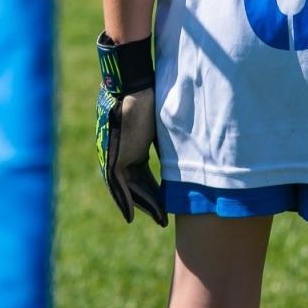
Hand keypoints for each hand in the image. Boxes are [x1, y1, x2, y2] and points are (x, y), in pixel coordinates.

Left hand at [96, 33, 166, 225]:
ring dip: (144, 205)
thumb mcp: (163, 124)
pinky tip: (133, 216)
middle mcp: (124, 153)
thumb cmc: (150, 98)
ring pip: (129, 188)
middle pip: (137, 184)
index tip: (166, 199)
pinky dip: (126, 201)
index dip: (155, 187)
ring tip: (159, 220)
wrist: (134, 87)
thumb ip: (171, 138)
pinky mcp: (114, 159)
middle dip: (151, 200)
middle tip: (163, 217)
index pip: (144, 173)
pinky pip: (119, 186)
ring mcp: (117, 157)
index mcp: (134, 145)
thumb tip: (193, 142)